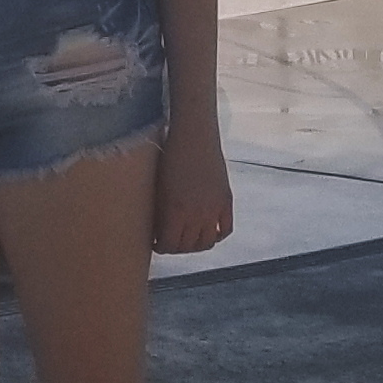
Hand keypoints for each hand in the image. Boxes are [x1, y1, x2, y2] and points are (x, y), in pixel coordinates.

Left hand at [152, 128, 233, 255]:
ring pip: (207, 243)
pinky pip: (225, 230)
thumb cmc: (169, 156)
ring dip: (196, 245)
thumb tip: (158, 231)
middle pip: (187, 246)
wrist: (194, 135)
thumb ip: (160, 212)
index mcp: (175, 211)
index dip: (161, 247)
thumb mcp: (159, 187)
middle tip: (170, 242)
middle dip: (176, 247)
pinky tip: (208, 233)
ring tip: (187, 239)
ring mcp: (214, 209)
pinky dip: (217, 236)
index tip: (156, 244)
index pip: (169, 245)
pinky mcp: (226, 201)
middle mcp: (196, 214)